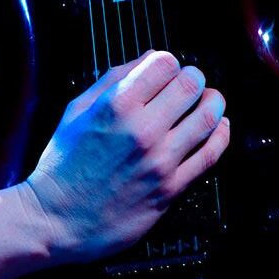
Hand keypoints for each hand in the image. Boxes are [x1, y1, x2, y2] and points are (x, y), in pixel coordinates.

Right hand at [21, 50, 228, 264]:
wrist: (57, 219)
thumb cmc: (63, 163)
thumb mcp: (77, 110)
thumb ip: (114, 80)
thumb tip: (149, 59)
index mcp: (115, 105)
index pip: (164, 63)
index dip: (167, 62)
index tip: (164, 69)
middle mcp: (142, 129)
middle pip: (191, 85)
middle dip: (194, 78)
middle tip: (189, 83)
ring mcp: (160, 160)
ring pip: (208, 117)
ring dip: (212, 102)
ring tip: (209, 100)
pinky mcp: (171, 188)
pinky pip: (210, 154)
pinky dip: (220, 134)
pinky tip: (218, 127)